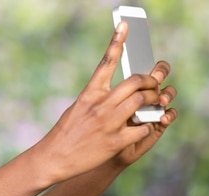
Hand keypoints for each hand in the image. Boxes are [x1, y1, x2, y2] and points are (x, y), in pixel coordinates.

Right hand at [37, 22, 176, 183]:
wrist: (54, 157)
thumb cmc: (66, 133)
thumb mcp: (78, 107)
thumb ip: (98, 97)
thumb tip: (118, 92)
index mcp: (90, 93)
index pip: (106, 62)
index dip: (117, 41)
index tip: (124, 26)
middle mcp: (101, 105)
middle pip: (135, 81)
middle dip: (150, 81)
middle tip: (153, 85)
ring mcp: (109, 123)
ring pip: (141, 101)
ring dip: (152, 100)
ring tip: (153, 103)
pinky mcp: (115, 142)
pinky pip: (142, 128)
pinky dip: (146, 125)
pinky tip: (143, 126)